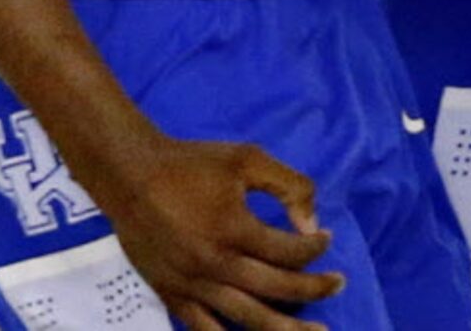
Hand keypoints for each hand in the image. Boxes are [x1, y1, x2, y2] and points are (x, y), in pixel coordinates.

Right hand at [85, 132, 341, 330]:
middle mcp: (215, 265)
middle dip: (312, 290)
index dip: (314, 247)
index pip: (288, 251)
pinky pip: (203, 330)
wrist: (132, 177)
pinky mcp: (171, 296)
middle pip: (275, 288)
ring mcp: (191, 286)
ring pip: (245, 319)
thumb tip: (312, 223)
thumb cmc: (194, 164)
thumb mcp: (248, 158)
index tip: (326, 239)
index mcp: (235, 229)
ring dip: (282, 327)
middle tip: (338, 285)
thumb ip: (288, 185)